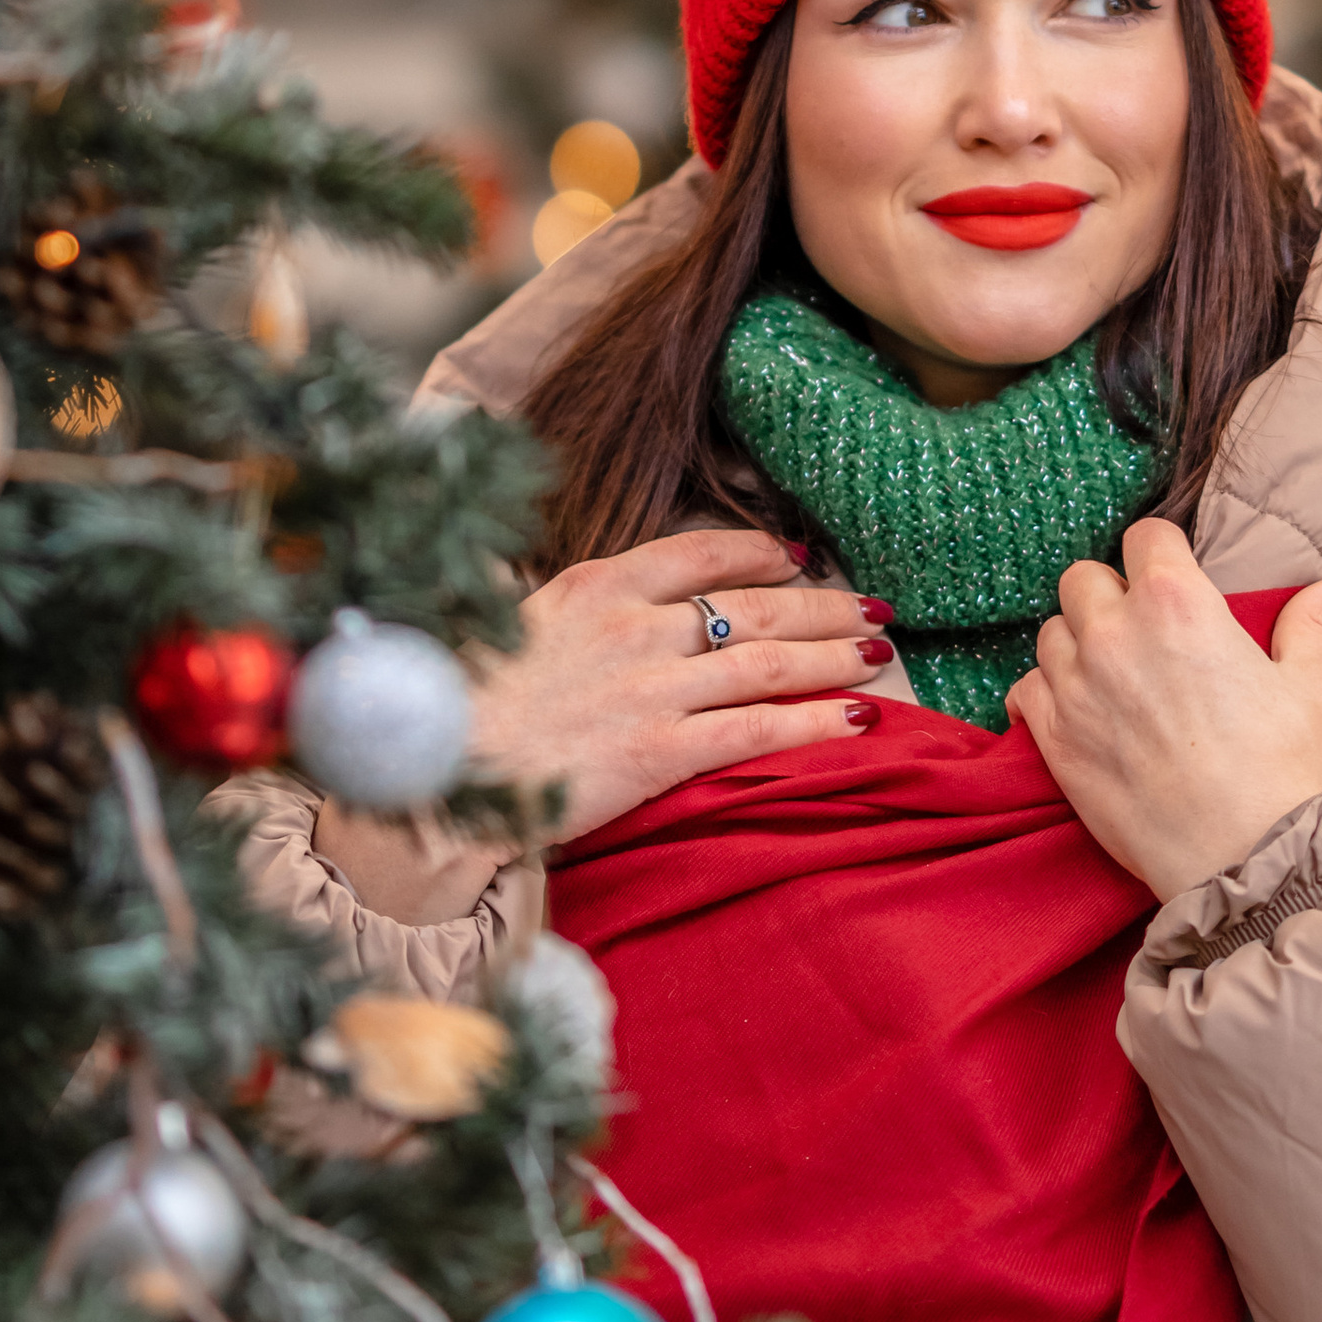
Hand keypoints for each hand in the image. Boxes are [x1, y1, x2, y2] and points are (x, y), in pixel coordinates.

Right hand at [468, 527, 891, 839]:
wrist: (444, 768)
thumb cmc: (466, 703)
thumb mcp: (514, 624)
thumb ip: (579, 609)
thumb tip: (615, 604)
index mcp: (597, 586)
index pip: (697, 552)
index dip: (756, 554)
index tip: (795, 559)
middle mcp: (635, 627)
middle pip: (752, 607)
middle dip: (822, 606)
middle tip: (872, 606)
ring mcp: (652, 688)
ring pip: (768, 664)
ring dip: (832, 656)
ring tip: (876, 651)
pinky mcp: (661, 750)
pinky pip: (758, 729)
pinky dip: (815, 722)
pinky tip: (856, 718)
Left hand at [1006, 517, 1321, 901]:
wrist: (1245, 863)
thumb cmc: (1286, 774)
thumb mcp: (1314, 689)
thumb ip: (1311, 626)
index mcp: (1178, 604)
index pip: (1145, 536)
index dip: (1162, 552)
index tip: (1175, 576)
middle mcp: (1114, 634)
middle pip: (1085, 578)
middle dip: (1112, 594)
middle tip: (1144, 630)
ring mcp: (1075, 687)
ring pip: (1051, 632)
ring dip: (1077, 643)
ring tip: (1114, 674)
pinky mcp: (1054, 741)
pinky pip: (1025, 689)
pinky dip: (1044, 692)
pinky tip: (1074, 709)